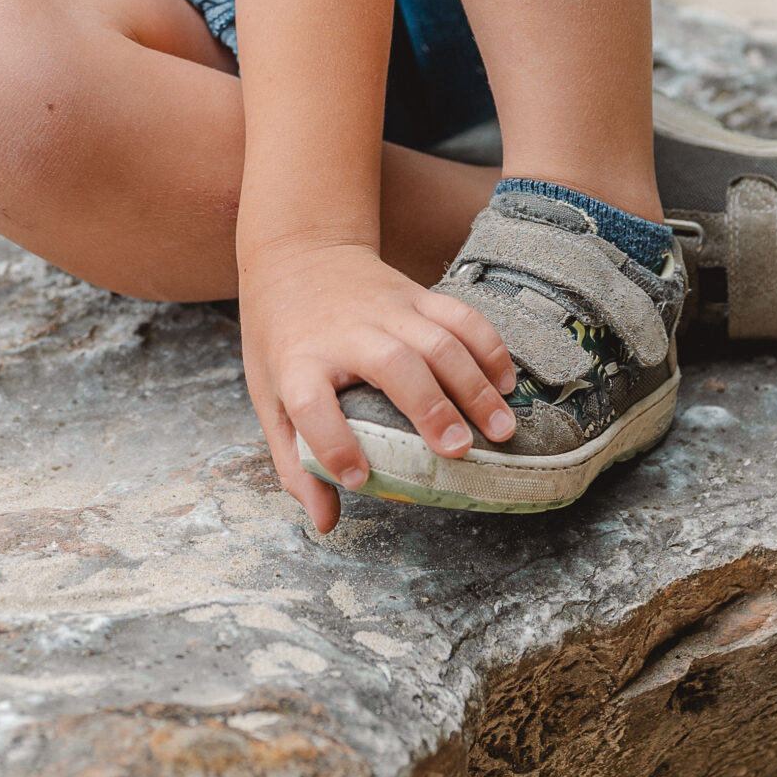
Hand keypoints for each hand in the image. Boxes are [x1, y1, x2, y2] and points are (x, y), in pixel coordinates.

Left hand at [239, 240, 518, 533]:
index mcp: (298, 361)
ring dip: (474, 385)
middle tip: (459, 450)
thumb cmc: (284, 338)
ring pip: (438, 339)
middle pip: (391, 364)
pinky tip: (506, 383)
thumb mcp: (269, 397)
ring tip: (500, 429)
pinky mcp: (415, 293)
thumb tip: (325, 522)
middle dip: (430, 407)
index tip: (359, 477)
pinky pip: (461, 315)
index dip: (333, 442)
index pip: (312, 402)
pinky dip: (489, 347)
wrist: (298, 254)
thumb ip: (294, 461)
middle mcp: (345, 331)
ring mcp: (385, 308)